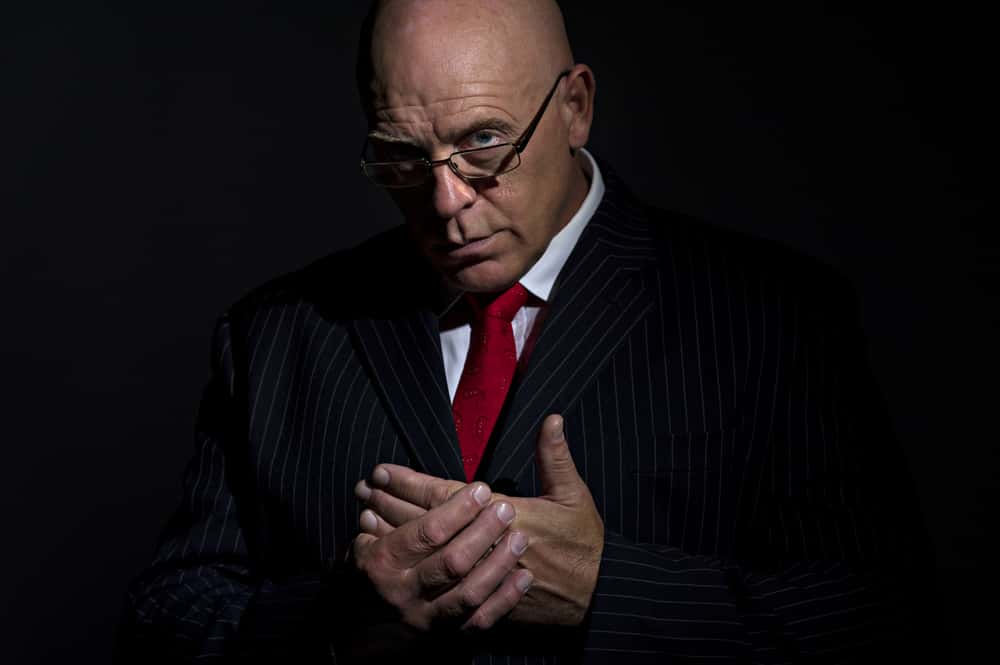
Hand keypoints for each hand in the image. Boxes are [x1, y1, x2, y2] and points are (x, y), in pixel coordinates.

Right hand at [350, 481, 532, 632]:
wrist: (353, 636)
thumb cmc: (365, 577)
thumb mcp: (360, 545)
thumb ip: (382, 516)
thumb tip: (388, 475)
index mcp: (383, 562)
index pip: (426, 533)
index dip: (457, 510)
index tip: (481, 490)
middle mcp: (404, 592)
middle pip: (452, 561)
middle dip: (483, 532)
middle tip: (506, 510)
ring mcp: (425, 618)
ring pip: (468, 593)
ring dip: (499, 564)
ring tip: (520, 539)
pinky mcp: (444, 638)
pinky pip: (479, 623)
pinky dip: (504, 600)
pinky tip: (523, 578)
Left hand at [357, 414, 604, 625]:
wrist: (598, 596)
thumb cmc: (585, 543)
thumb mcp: (574, 496)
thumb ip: (554, 458)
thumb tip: (551, 419)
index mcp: (506, 515)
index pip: (446, 496)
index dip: (410, 483)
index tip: (382, 470)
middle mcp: (486, 544)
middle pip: (427, 524)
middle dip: (392, 504)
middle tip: (362, 489)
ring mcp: (480, 574)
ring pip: (426, 553)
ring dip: (395, 534)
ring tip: (365, 516)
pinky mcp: (481, 598)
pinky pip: (434, 581)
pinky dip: (411, 568)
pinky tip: (392, 560)